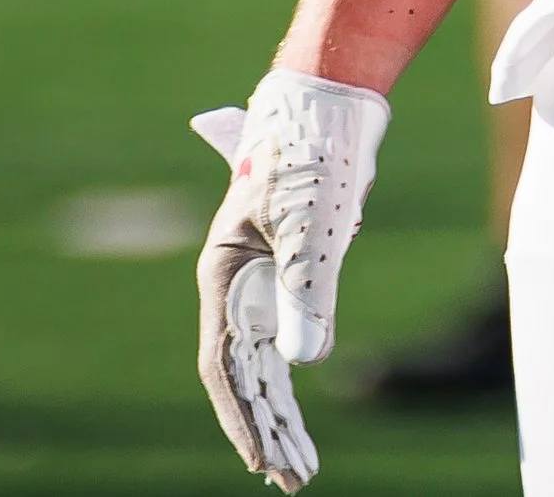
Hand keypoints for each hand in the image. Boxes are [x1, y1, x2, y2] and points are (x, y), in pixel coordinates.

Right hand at [193, 69, 389, 489]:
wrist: (330, 96)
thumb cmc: (311, 152)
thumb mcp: (310, 222)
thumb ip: (307, 291)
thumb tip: (307, 364)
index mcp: (223, 271)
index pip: (225, 365)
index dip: (242, 418)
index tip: (263, 463)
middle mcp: (235, 281)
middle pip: (245, 373)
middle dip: (267, 429)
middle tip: (295, 481)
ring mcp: (261, 275)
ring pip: (265, 361)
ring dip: (281, 412)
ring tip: (301, 465)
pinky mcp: (289, 266)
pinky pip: (286, 333)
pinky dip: (294, 372)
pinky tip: (301, 401)